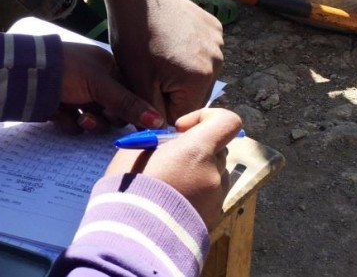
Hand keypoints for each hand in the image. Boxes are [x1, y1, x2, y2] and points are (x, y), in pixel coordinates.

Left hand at [54, 42, 163, 132]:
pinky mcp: (61, 108)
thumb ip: (129, 104)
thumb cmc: (68, 70)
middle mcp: (95, 81)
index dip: (130, 110)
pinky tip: (58, 114)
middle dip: (105, 118)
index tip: (130, 121)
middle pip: (113, 112)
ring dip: (88, 123)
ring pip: (94, 121)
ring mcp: (77, 95)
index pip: (130, 94)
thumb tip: (160, 122)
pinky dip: (68, 122)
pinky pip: (74, 124)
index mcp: (109, 68)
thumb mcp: (101, 85)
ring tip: (79, 118)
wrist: (26, 74)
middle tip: (97, 116)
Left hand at [81, 0, 223, 123]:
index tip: (146, 93)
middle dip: (172, 93)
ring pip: (199, 76)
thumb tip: (159, 133)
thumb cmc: (132, 37)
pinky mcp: (216, 29)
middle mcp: (218, 63)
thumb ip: (149, 113)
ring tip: (159, 56)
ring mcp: (220, 44)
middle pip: (194, 97)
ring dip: (181, 75)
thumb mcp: (136, 81)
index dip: (160, 109)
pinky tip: (171, 41)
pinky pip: (203, 55)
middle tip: (150, 73)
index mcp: (199, 79)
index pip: (182, 116)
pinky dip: (188, 55)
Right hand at [105, 108, 240, 228]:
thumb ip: (160, 142)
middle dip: (195, 149)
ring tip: (167, 185)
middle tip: (168, 159)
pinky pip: (209, 197)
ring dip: (196, 173)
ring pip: (214, 175)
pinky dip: (194, 194)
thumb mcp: (136, 151)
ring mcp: (216, 199)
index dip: (206, 118)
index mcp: (197, 151)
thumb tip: (169, 144)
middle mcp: (214, 173)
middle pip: (217, 149)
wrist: (130, 238)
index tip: (181, 129)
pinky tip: (169, 203)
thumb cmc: (129, 189)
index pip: (227, 122)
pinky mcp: (212, 219)